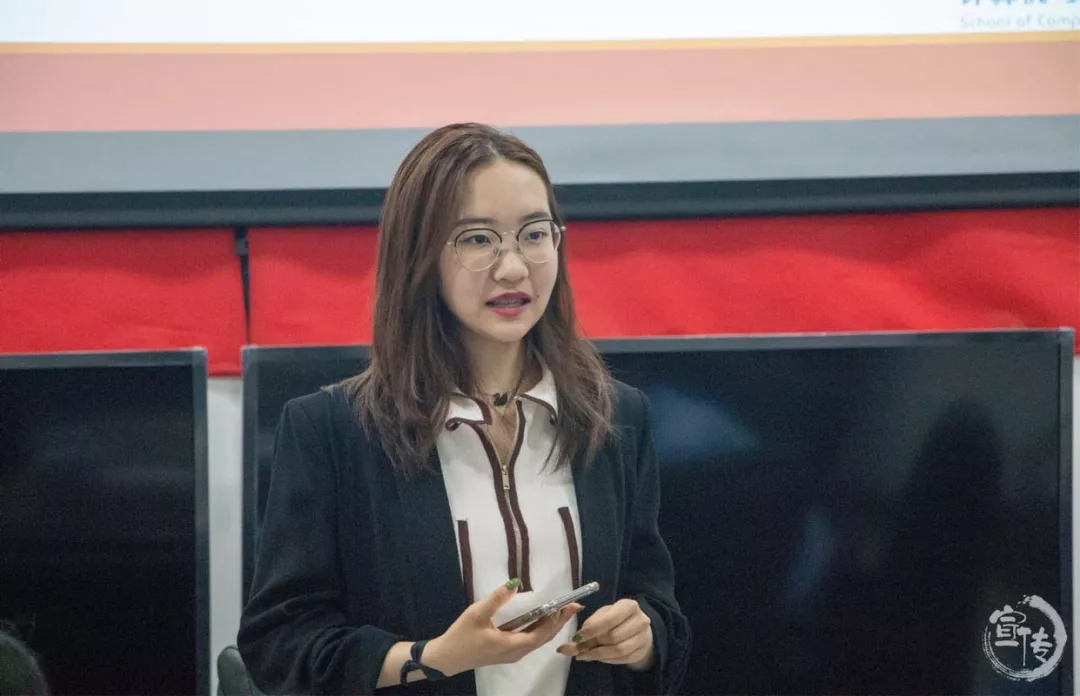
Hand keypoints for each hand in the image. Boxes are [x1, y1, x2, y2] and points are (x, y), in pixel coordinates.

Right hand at [423, 579, 582, 676]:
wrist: (447, 657)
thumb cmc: (462, 636)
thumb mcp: (477, 614)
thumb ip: (497, 598)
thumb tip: (515, 582)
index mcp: (512, 645)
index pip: (541, 635)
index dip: (555, 621)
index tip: (566, 606)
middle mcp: (516, 652)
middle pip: (544, 638)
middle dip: (559, 622)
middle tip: (573, 605)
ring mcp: (512, 653)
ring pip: (538, 640)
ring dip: (551, 625)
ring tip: (562, 610)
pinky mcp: (507, 651)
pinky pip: (530, 640)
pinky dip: (540, 629)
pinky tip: (541, 618)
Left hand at [556, 598, 653, 669]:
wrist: (636, 629)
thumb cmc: (615, 620)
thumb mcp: (600, 619)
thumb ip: (583, 632)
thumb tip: (563, 649)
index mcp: (628, 605)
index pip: (609, 619)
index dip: (592, 630)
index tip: (577, 637)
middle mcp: (641, 620)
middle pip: (613, 637)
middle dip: (594, 644)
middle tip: (581, 648)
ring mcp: (644, 636)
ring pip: (618, 650)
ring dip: (599, 654)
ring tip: (586, 655)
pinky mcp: (643, 651)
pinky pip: (623, 659)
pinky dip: (608, 660)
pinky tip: (600, 657)